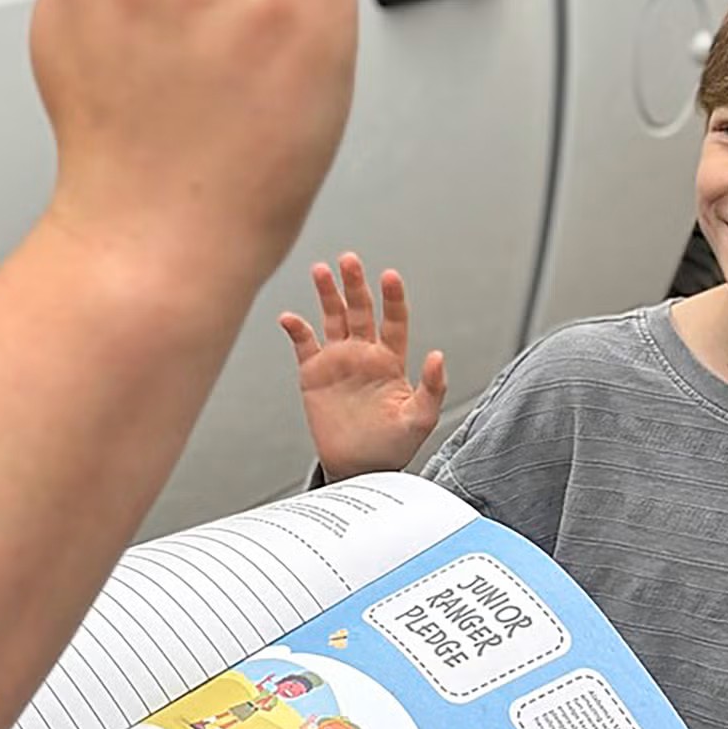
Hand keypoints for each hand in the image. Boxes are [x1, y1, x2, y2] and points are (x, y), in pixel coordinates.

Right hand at [283, 253, 447, 478]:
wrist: (359, 468)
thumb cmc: (393, 446)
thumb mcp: (420, 420)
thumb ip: (432, 387)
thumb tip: (438, 355)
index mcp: (391, 361)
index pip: (394, 320)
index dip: (392, 298)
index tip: (389, 276)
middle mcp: (365, 354)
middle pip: (360, 310)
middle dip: (354, 284)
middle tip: (349, 260)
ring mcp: (339, 360)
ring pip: (332, 317)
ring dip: (326, 293)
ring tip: (320, 270)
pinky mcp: (314, 373)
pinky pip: (304, 344)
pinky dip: (296, 329)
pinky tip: (289, 317)